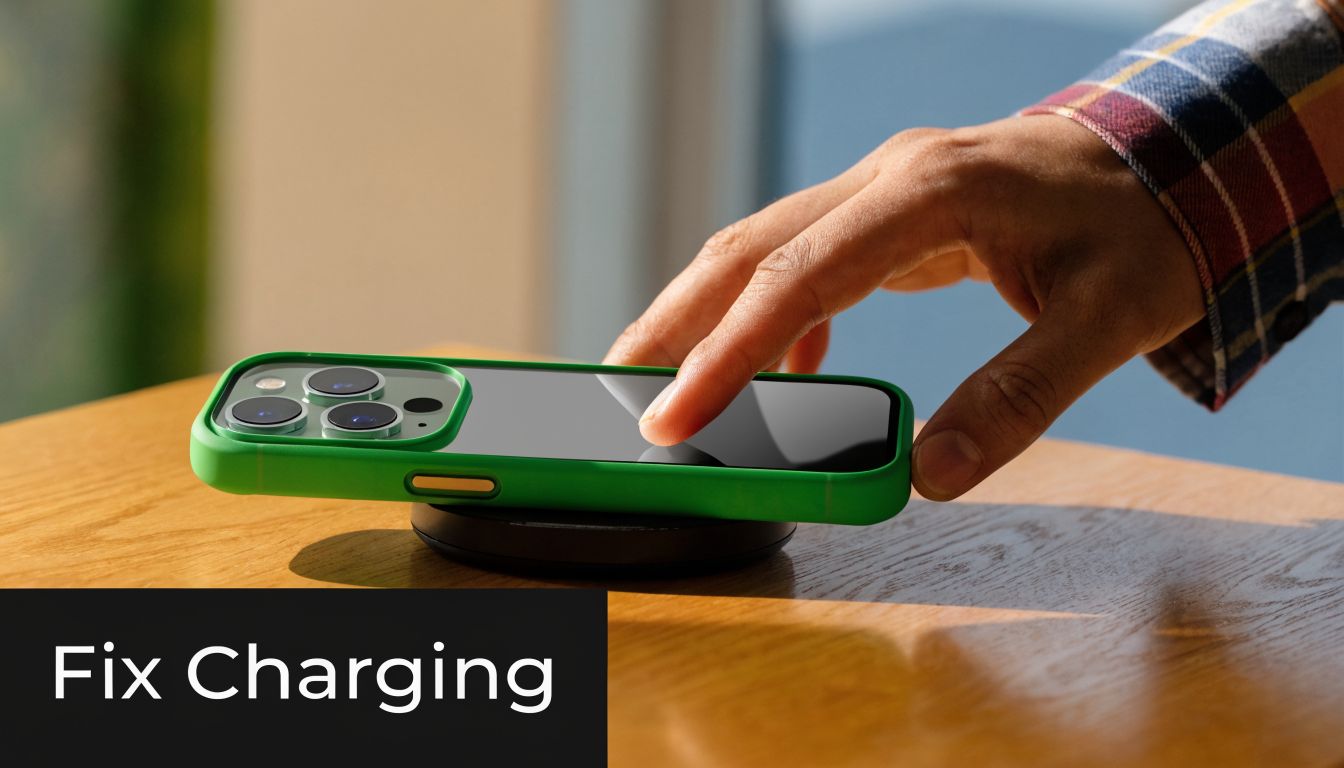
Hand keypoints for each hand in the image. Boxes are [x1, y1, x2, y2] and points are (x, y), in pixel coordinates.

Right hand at [603, 115, 1203, 500]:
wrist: (1173, 163)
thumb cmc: (1144, 232)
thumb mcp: (1106, 318)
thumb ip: (1019, 396)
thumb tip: (933, 474)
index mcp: (930, 192)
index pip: (797, 274)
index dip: (726, 351)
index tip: (673, 417)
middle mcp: (888, 177)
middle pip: (748, 245)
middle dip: (674, 321)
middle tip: (615, 390)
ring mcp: (883, 188)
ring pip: (761, 245)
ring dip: (703, 312)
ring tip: (660, 381)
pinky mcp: (890, 211)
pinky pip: (804, 258)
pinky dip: (772, 315)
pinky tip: (781, 373)